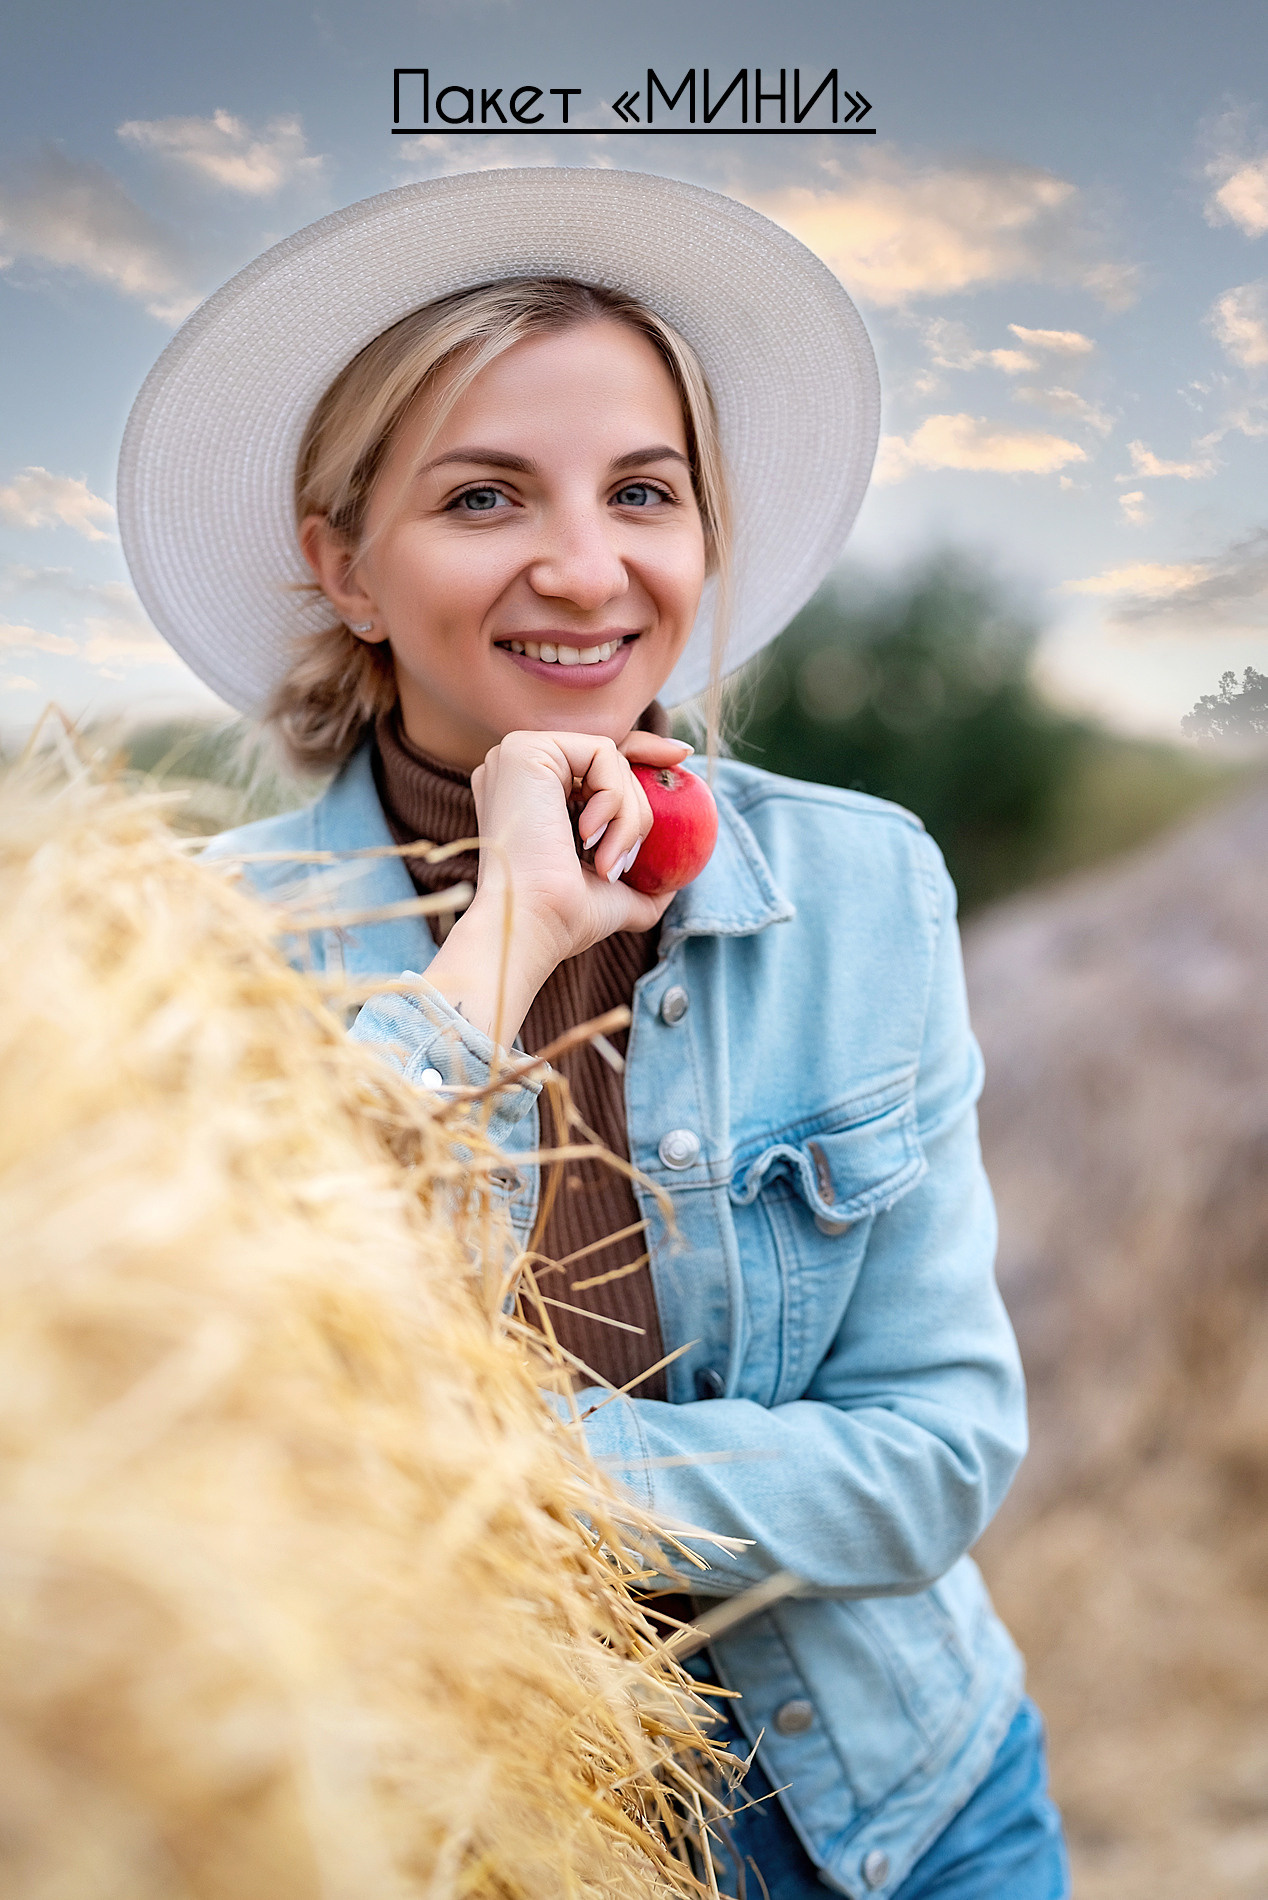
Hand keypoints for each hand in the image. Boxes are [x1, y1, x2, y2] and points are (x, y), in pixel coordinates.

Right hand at [421, 728, 693, 1046]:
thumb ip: (639, 887)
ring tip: (608, 863)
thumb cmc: (564, 920)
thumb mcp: (612, 900)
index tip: (683, 758)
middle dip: (638, 810)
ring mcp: (518, 755)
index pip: (594, 761)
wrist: (531, 925)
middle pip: (610, 760)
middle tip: (625, 862)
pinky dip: (614, 798)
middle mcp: (519, 770)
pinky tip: (589, 837)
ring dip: (628, 815)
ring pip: (611, 759)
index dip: (642, 752)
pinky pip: (603, 754)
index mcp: (529, 794)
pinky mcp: (526, 749)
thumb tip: (672, 884)